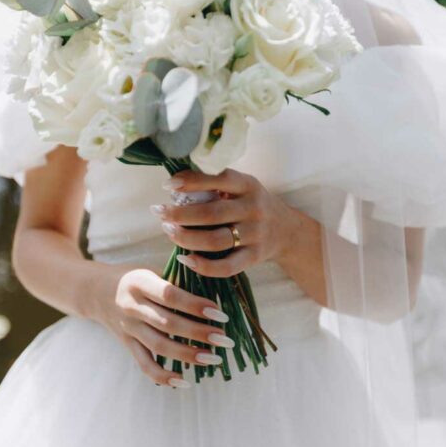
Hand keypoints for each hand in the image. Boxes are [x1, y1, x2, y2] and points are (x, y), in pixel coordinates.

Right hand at [92, 268, 234, 387]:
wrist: (95, 291)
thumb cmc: (135, 278)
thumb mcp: (152, 270)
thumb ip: (176, 279)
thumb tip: (214, 291)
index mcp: (140, 283)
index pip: (170, 295)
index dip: (195, 305)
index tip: (220, 313)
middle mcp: (132, 306)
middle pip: (168, 323)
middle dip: (199, 333)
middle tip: (224, 339)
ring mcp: (129, 328)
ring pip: (159, 346)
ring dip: (188, 355)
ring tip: (213, 359)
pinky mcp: (127, 344)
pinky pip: (144, 364)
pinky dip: (162, 376)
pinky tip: (184, 381)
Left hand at [151, 169, 299, 277]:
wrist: (287, 231)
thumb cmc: (252, 205)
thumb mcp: (242, 188)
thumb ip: (216, 186)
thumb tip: (175, 185)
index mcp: (248, 185)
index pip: (219, 179)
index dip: (191, 182)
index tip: (168, 185)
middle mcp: (253, 209)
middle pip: (212, 213)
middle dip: (180, 214)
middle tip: (159, 212)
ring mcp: (255, 235)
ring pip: (216, 240)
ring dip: (187, 238)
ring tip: (168, 231)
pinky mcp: (254, 257)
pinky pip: (226, 266)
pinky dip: (203, 265)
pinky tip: (185, 259)